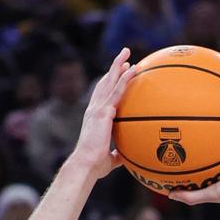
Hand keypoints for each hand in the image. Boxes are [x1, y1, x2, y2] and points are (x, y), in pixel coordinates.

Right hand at [71, 48, 131, 178]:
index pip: (103, 95)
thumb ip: (117, 155)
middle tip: (124, 56)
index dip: (110, 83)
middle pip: (105, 82)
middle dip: (114, 67)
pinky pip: (117, 91)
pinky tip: (133, 70)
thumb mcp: (109, 160)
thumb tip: (125, 158)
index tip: (119, 73)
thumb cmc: (95, 166)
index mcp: (95, 117)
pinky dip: (125, 79)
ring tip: (127, 53)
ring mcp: (98, 108)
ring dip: (119, 66)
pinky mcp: (104, 112)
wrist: (86, 164)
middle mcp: (95, 109)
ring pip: (110, 82)